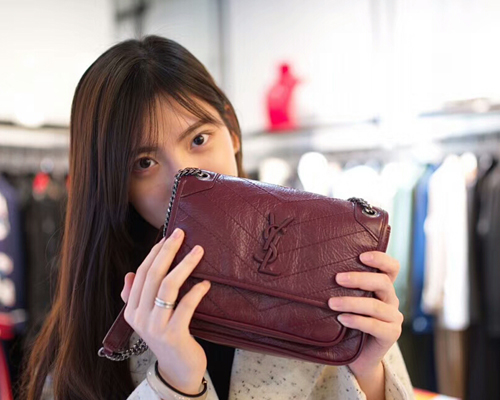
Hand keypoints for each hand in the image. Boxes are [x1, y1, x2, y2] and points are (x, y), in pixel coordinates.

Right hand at [120, 228, 210, 394]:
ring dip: (184, 265)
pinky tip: (206, 283)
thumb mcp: (148, 318)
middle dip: (167, 251)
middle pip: (153, 276)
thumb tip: (129, 275)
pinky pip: (185, 306)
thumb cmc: (168, 337)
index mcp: (132, 310)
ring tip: (198, 251)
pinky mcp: (173, 334)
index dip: (155, 254)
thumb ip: (137, 297)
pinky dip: (196, 292)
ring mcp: (155, 326)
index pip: (142, 274)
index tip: (168, 238)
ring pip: (168, 287)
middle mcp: (140, 317)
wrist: (178, 370)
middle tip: (181, 234)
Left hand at [328, 251, 402, 378]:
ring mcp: (394, 317)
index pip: (391, 267)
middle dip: (359, 278)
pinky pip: (375, 325)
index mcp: (383, 287)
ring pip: (375, 305)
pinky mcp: (391, 334)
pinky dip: (357, 321)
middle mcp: (391, 299)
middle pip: (383, 282)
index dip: (380, 259)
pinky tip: (342, 319)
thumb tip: (317, 271)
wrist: (358, 356)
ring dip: (351, 302)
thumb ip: (343, 287)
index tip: (361, 256)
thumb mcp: (347, 301)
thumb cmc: (348, 322)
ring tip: (331, 303)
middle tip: (337, 278)